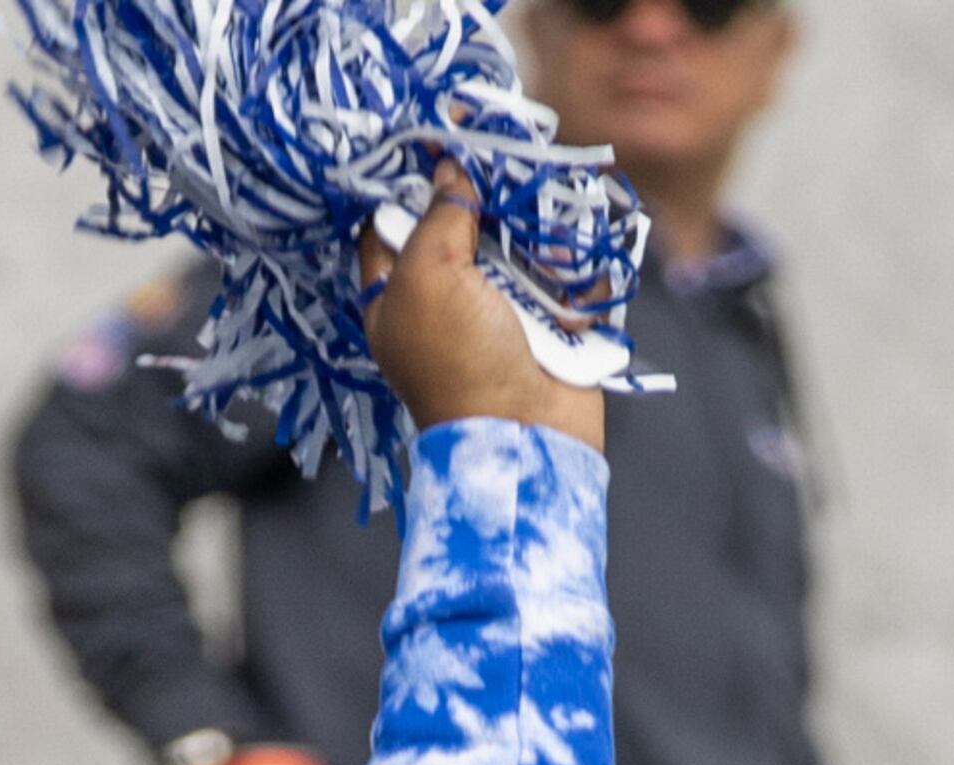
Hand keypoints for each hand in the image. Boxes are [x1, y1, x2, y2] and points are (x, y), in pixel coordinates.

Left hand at [363, 170, 609, 454]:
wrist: (527, 434)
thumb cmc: (461, 363)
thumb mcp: (428, 276)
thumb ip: (438, 214)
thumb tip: (449, 168)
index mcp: (395, 297)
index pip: (387, 224)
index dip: (405, 181)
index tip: (430, 139)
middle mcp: (441, 298)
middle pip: (453, 219)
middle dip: (475, 185)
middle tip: (490, 145)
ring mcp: (495, 306)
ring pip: (507, 234)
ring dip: (523, 208)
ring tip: (533, 175)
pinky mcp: (543, 315)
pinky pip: (551, 262)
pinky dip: (560, 242)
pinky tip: (566, 216)